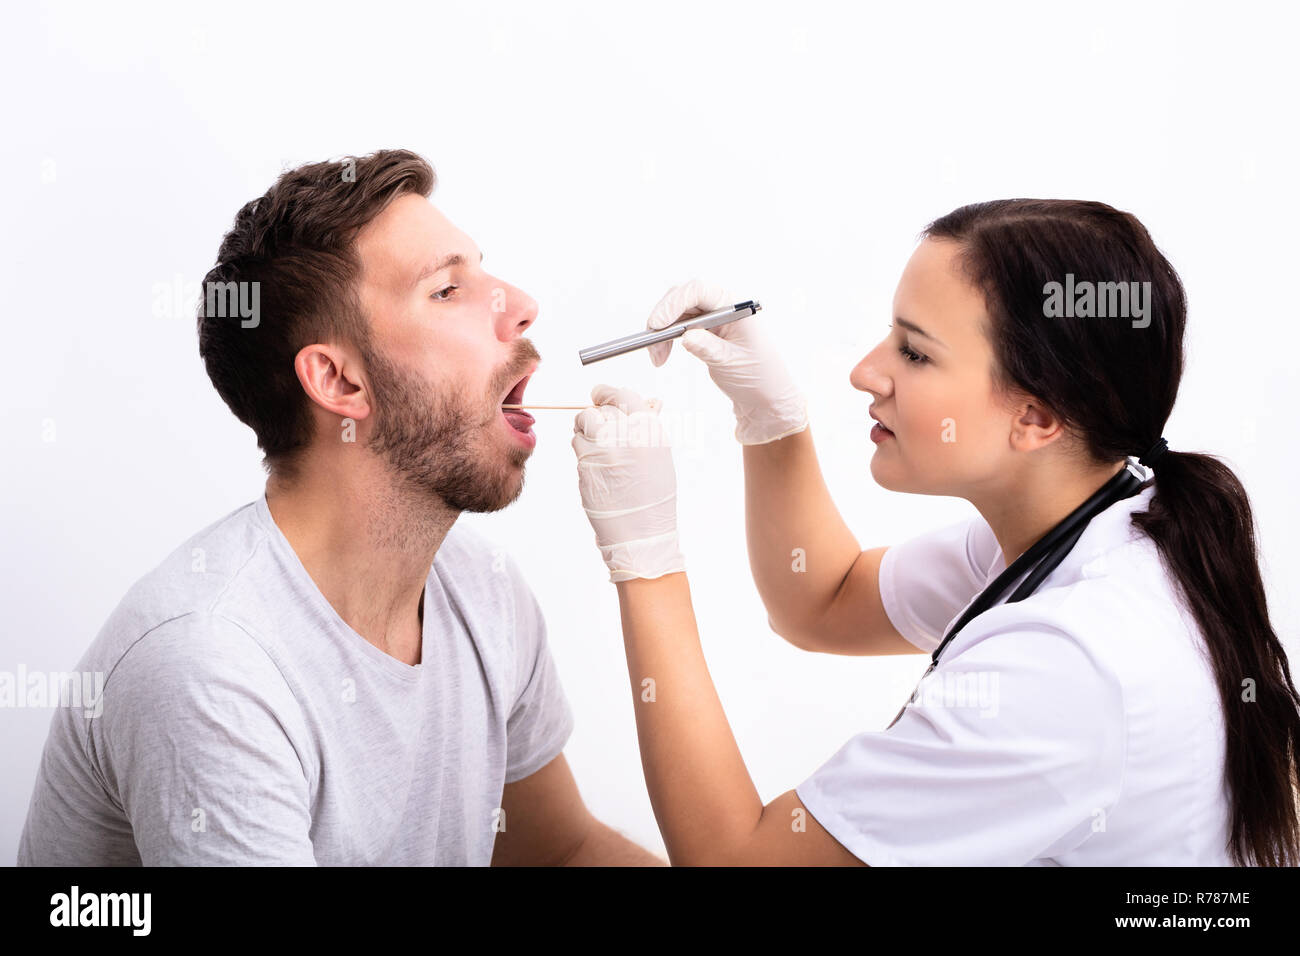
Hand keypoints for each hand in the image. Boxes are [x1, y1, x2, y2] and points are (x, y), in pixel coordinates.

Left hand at [572, 384, 684, 582]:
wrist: (641, 532)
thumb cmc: (653, 497)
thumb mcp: (660, 457)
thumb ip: (649, 427)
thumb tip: (649, 402)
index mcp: (650, 431)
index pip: (624, 395)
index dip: (608, 393)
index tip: (600, 394)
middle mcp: (627, 436)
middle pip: (602, 406)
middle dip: (598, 412)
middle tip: (599, 424)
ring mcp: (604, 449)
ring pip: (585, 421)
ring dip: (586, 427)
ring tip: (597, 444)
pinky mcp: (586, 464)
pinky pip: (577, 443)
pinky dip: (582, 447)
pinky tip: (594, 461)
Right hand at [644, 278, 808, 444]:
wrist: (765, 398)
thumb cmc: (758, 377)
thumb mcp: (732, 363)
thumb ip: (709, 348)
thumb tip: (686, 335)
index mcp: (735, 306)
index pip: (699, 291)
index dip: (674, 303)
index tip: (657, 324)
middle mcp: (722, 307)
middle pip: (682, 298)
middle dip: (663, 319)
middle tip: (651, 343)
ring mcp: (712, 319)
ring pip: (676, 314)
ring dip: (661, 333)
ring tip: (657, 358)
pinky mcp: (704, 332)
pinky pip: (678, 327)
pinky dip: (666, 340)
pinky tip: (661, 356)